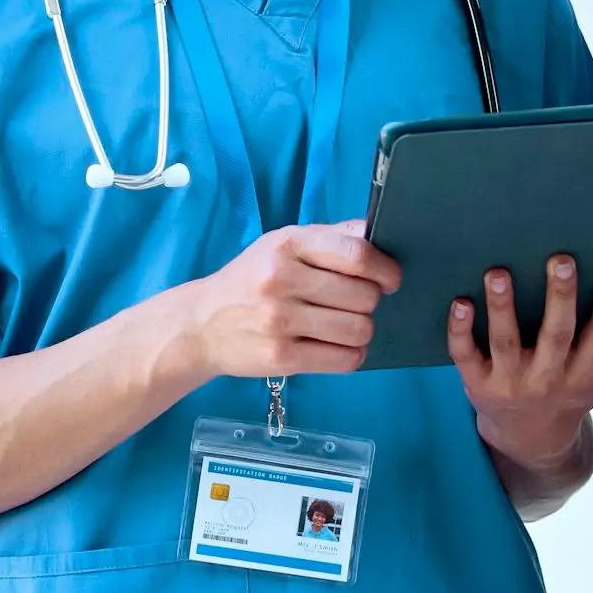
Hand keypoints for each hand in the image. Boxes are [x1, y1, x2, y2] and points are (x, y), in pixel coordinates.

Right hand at [171, 221, 398, 384]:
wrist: (200, 324)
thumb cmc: (252, 279)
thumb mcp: (285, 245)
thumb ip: (334, 237)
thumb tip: (381, 232)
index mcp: (289, 243)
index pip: (357, 254)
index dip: (385, 269)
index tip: (391, 279)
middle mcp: (282, 278)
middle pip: (363, 295)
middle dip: (369, 301)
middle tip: (355, 303)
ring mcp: (280, 320)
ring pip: (359, 329)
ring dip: (361, 330)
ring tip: (344, 325)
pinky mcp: (280, 358)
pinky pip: (344, 360)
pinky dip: (351, 355)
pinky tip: (338, 347)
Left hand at [448, 253, 592, 471]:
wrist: (528, 443)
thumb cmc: (566, 398)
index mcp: (582, 374)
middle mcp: (548, 378)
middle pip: (557, 334)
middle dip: (560, 296)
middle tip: (562, 259)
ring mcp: (510, 382)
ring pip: (507, 341)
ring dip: (503, 306)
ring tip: (498, 273)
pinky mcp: (477, 383)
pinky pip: (465, 355)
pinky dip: (460, 330)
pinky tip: (460, 302)